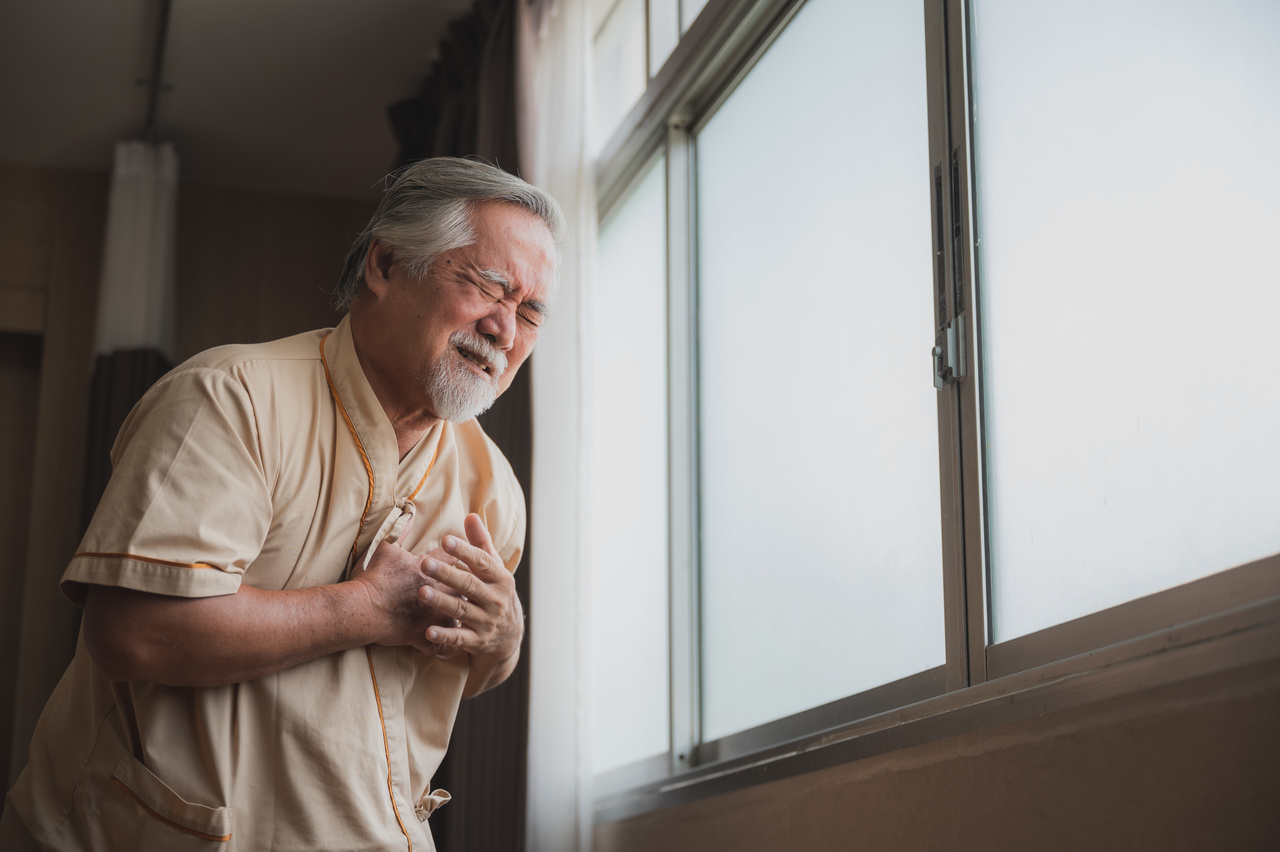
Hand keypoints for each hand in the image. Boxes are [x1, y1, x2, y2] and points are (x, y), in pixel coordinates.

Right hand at [354, 514, 456, 656]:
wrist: (362, 608)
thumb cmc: (373, 577)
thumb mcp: (385, 548)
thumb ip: (401, 531)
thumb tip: (408, 514)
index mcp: (431, 569)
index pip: (455, 559)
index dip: (459, 556)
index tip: (461, 557)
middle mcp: (438, 592)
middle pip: (463, 589)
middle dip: (466, 588)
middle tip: (470, 589)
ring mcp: (432, 616)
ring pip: (456, 618)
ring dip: (456, 617)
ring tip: (459, 617)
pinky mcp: (421, 636)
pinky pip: (436, 644)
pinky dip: (436, 643)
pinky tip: (439, 643)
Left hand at [419, 514, 523, 693]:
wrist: (509, 638)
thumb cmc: (496, 594)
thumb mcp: (494, 570)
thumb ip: (480, 543)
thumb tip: (470, 515)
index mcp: (500, 579)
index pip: (482, 562)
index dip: (464, 551)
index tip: (446, 540)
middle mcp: (496, 600)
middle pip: (469, 585)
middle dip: (446, 574)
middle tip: (424, 563)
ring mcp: (487, 622)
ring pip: (462, 610)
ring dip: (442, 602)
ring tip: (422, 593)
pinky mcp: (477, 641)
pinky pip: (459, 638)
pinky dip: (445, 635)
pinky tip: (428, 630)